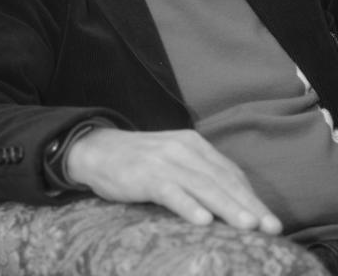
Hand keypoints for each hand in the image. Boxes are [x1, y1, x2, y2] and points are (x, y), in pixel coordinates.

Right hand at [67, 128, 281, 234]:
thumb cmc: (141, 161)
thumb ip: (199, 175)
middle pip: (222, 179)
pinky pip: (171, 191)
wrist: (99, 150)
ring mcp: (164, 160)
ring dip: (227, 207)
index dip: (252, 197)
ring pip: (202, 185)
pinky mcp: (145, 175)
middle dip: (249, 205)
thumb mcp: (174, 159)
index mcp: (194, 144)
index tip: (270, 220)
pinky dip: (188, 205)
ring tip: (248, 226)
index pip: (229, 172)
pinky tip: (203, 220)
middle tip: (272, 228)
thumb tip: (232, 203)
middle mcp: (183, 148)